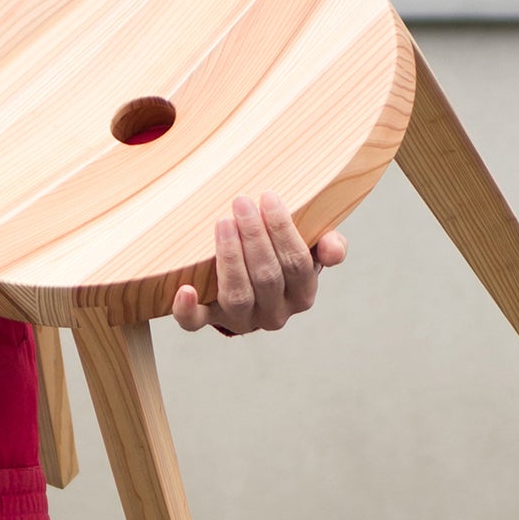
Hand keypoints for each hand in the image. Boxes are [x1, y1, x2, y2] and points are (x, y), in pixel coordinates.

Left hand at [171, 191, 343, 336]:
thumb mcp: (311, 252)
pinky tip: (184, 289)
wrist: (252, 290)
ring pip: (237, 295)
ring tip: (223, 224)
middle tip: (241, 202)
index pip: (297, 263)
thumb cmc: (283, 260)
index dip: (283, 230)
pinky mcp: (209, 320)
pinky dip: (186, 309)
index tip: (268, 197)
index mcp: (302, 295)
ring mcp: (241, 319)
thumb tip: (334, 246)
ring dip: (230, 258)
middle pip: (267, 276)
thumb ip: (328, 247)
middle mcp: (275, 313)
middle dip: (254, 237)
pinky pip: (195, 322)